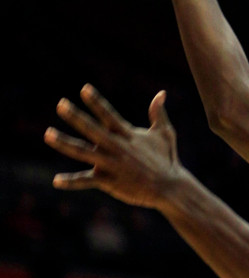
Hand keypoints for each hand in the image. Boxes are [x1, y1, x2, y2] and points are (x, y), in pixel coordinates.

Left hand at [44, 85, 180, 207]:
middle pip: (92, 130)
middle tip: (61, 104)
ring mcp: (112, 165)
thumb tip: (161, 93)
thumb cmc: (167, 159)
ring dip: (64, 143)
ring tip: (48, 134)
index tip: (84, 89)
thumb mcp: (165, 133)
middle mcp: (117, 147)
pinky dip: (71, 182)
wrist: (170, 188)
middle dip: (76, 116)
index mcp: (128, 135)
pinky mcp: (109, 182)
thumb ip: (158, 113)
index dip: (96, 101)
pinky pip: (86, 181)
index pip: (109, 114)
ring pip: (83, 152)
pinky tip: (56, 180)